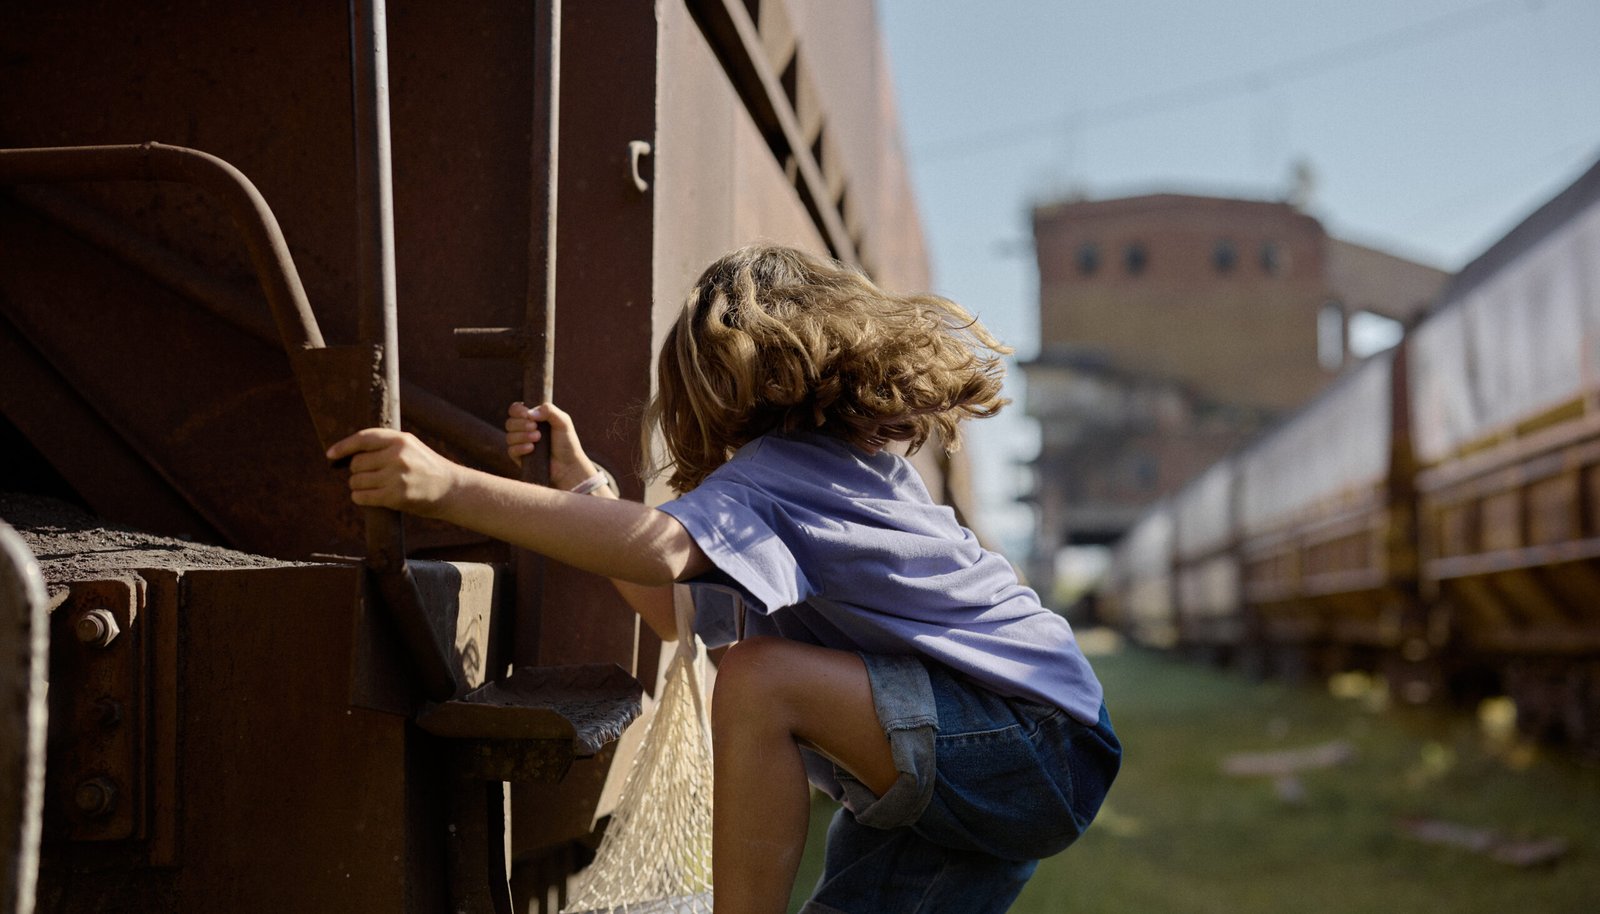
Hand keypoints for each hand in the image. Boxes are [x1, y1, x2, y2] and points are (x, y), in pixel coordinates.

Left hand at [326, 428, 460, 515]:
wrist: (450, 489)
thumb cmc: (425, 467)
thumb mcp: (409, 447)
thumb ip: (384, 445)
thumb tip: (347, 452)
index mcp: (400, 440)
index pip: (363, 439)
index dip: (343, 446)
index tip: (330, 455)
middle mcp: (397, 456)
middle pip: (356, 463)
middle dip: (357, 471)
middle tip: (369, 476)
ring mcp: (396, 477)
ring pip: (356, 481)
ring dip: (358, 486)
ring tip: (373, 487)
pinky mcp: (395, 497)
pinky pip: (362, 496)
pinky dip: (360, 497)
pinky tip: (369, 497)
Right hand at [505, 401, 601, 490]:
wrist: (569, 465)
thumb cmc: (567, 442)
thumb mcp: (563, 422)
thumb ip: (549, 410)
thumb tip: (530, 413)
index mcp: (533, 418)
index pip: (515, 409)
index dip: (517, 410)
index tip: (526, 414)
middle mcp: (524, 430)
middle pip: (510, 422)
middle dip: (521, 424)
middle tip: (535, 427)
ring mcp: (521, 444)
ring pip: (509, 436)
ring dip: (522, 435)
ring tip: (538, 438)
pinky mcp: (519, 458)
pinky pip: (511, 450)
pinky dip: (520, 447)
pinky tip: (531, 448)